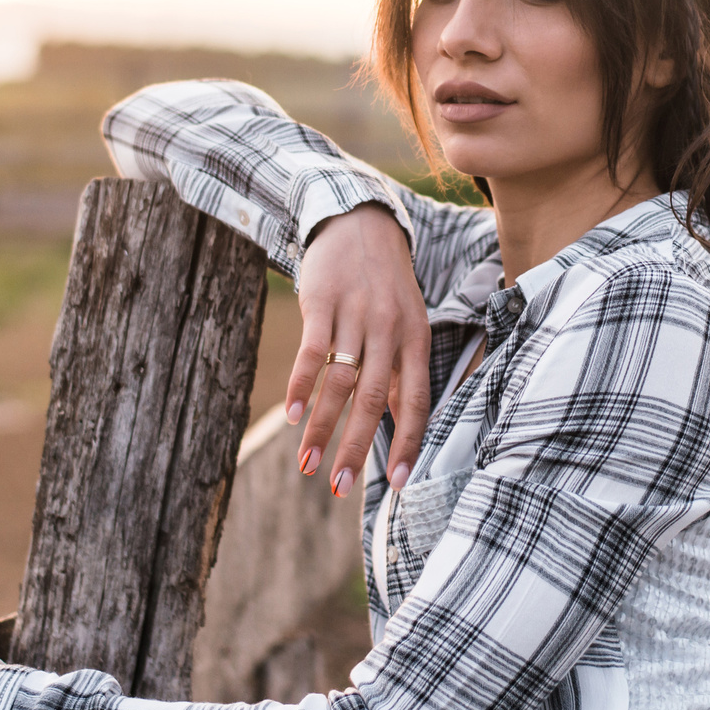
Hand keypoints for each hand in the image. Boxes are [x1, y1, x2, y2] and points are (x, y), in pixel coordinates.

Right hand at [285, 205, 429, 498]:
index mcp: (416, 339)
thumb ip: (403, 371)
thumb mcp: (407, 322)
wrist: (359, 222)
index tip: (395, 483)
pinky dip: (301, 386)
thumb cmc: (385, 284)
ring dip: (322, 428)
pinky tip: (291, 417)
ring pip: (340, 383)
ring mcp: (356, 315)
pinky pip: (312, 352)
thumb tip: (401, 425)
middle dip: (355, 448)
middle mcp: (390, 330)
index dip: (408, 443)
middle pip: (375, 399)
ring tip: (308, 466)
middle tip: (338, 487)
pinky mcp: (323, 302)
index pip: (417, 401)